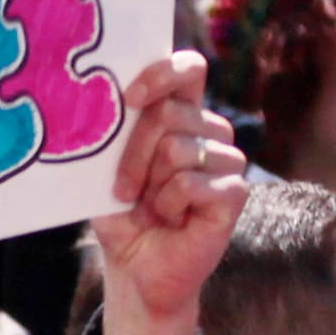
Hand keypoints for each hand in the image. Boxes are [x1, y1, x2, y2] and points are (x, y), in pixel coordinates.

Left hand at [88, 52, 247, 334]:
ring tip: (150, 205)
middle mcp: (208, 131)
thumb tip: (100, 100)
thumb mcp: (105, 167)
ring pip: (179, 148)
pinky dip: (169, 203)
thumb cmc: (120, 212)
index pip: (187, 69)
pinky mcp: (235, 192)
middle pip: (170, 112)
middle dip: (133, 152)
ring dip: (150, 182)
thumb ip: (112, 132)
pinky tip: (171, 218)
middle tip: (123, 187)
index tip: (129, 98)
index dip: (162, 73)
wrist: (135, 265)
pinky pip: (192, 182)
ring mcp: (226, 161)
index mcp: (179, 113)